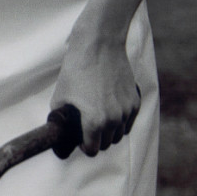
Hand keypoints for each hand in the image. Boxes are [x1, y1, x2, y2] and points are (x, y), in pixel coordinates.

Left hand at [51, 19, 140, 156]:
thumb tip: (60, 131)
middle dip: (97, 139)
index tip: (81, 138)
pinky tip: (111, 109)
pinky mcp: (135, 100)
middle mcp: (114, 120)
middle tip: (88, 127)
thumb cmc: (77, 69)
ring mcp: (127, 110)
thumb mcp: (60, 96)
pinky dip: (122, 120)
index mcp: (95, 122)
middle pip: (107, 144)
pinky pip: (129, 121)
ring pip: (120, 134)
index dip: (84, 146)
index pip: (92, 150)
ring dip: (110, 131)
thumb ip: (62, 119)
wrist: (99, 45)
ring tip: (100, 117)